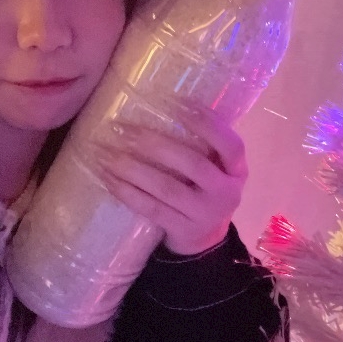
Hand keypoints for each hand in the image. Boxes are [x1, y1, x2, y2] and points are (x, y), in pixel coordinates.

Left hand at [93, 104, 247, 255]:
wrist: (205, 239)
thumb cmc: (205, 189)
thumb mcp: (216, 168)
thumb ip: (202, 144)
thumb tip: (160, 104)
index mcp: (237, 170)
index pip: (230, 144)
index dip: (206, 123)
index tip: (175, 102)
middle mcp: (226, 193)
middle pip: (192, 164)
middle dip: (155, 144)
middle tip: (123, 129)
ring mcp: (204, 214)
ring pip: (165, 188)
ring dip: (132, 168)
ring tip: (105, 153)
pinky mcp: (182, 230)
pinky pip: (150, 208)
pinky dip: (127, 192)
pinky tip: (108, 177)